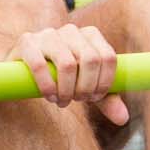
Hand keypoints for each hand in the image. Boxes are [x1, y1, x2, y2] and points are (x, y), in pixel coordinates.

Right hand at [10, 23, 128, 124]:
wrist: (25, 68)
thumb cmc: (62, 77)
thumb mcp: (87, 86)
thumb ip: (107, 100)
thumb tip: (124, 119)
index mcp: (91, 34)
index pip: (108, 57)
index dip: (104, 82)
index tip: (94, 97)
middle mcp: (72, 30)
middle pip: (90, 60)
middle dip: (86, 87)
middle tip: (77, 100)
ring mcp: (48, 34)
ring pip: (67, 64)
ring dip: (67, 90)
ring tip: (62, 101)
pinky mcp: (27, 42)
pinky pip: (40, 65)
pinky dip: (47, 86)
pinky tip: (49, 96)